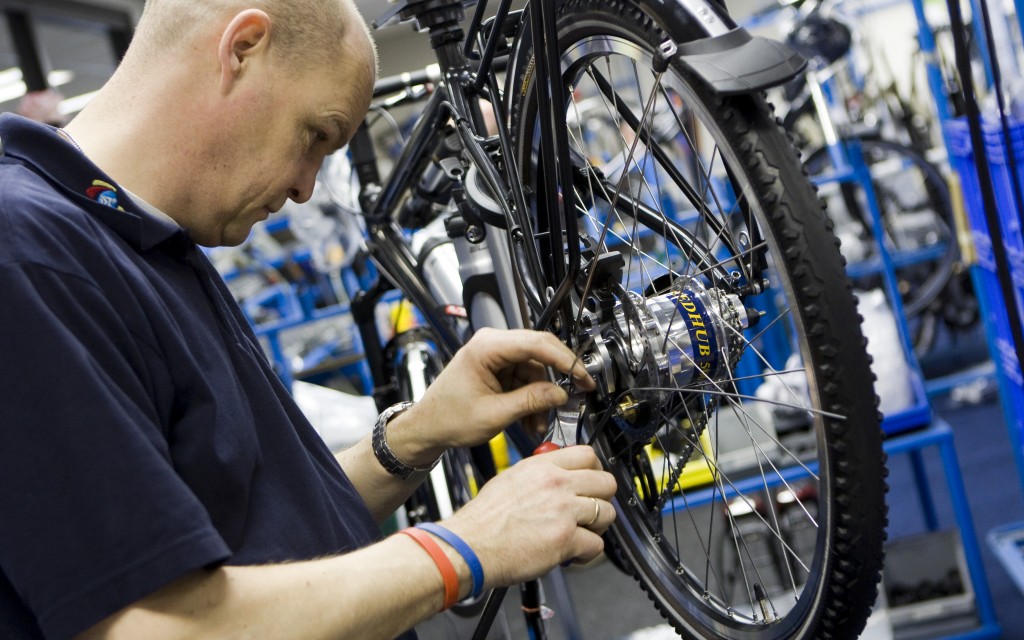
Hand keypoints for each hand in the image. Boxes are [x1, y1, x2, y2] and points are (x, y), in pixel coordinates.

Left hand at [386, 328, 594, 463]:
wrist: (428, 427)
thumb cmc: (447, 417)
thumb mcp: (494, 414)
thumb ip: (531, 401)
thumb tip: (561, 394)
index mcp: (486, 347)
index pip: (536, 343)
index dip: (564, 360)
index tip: (582, 376)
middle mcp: (492, 344)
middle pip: (540, 352)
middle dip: (559, 378)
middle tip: (578, 393)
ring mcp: (496, 355)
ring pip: (536, 369)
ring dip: (543, 397)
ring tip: (540, 422)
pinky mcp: (499, 368)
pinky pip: (527, 379)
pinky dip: (532, 399)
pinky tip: (531, 419)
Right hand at [440, 445, 616, 586]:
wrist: (470, 546)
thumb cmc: (483, 520)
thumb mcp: (509, 479)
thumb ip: (537, 474)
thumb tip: (555, 475)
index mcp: (542, 467)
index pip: (588, 454)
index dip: (594, 470)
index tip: (591, 481)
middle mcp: (556, 484)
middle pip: (606, 482)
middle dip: (602, 498)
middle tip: (591, 509)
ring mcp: (563, 511)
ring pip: (607, 513)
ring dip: (598, 526)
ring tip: (582, 533)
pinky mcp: (565, 539)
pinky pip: (597, 545)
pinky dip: (588, 553)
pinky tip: (574, 553)